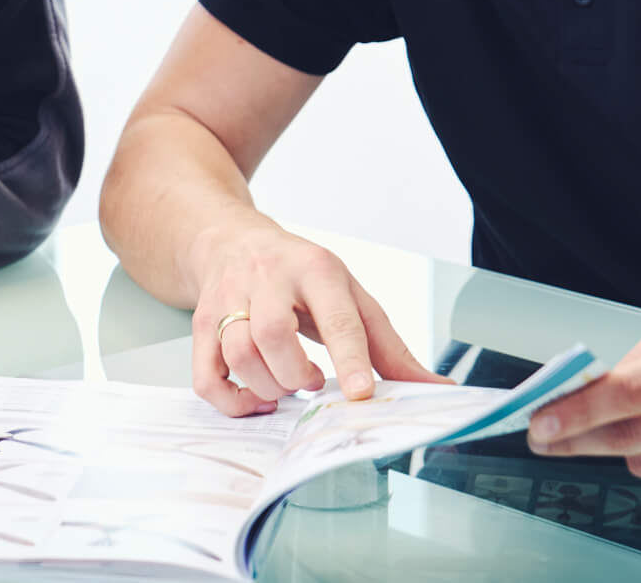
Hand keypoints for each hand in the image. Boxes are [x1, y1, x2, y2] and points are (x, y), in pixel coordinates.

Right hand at [190, 218, 446, 416]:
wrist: (232, 241)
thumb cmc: (302, 276)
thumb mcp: (351, 297)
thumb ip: (391, 348)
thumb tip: (439, 390)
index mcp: (316, 268)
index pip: (334, 316)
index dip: (349, 358)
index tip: (361, 394)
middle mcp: (267, 278)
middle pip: (272, 335)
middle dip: (296, 375)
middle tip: (312, 381)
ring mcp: (228, 298)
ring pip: (238, 353)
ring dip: (268, 386)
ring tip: (287, 384)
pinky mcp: (201, 323)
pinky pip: (205, 375)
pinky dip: (231, 400)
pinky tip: (255, 398)